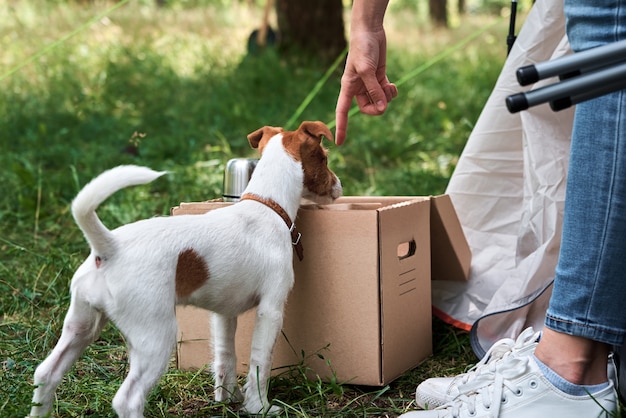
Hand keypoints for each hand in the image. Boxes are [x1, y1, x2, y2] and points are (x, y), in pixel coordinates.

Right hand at [335, 27, 396, 144]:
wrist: (370, 31)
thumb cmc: (363, 48)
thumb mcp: (367, 70)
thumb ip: (374, 90)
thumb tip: (382, 108)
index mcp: (348, 88)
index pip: (341, 112)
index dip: (341, 127)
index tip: (340, 143)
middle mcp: (358, 88)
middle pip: (367, 109)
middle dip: (377, 108)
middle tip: (384, 100)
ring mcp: (369, 84)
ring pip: (378, 102)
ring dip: (386, 98)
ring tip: (389, 88)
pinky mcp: (379, 78)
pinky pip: (386, 93)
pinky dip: (391, 92)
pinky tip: (392, 85)